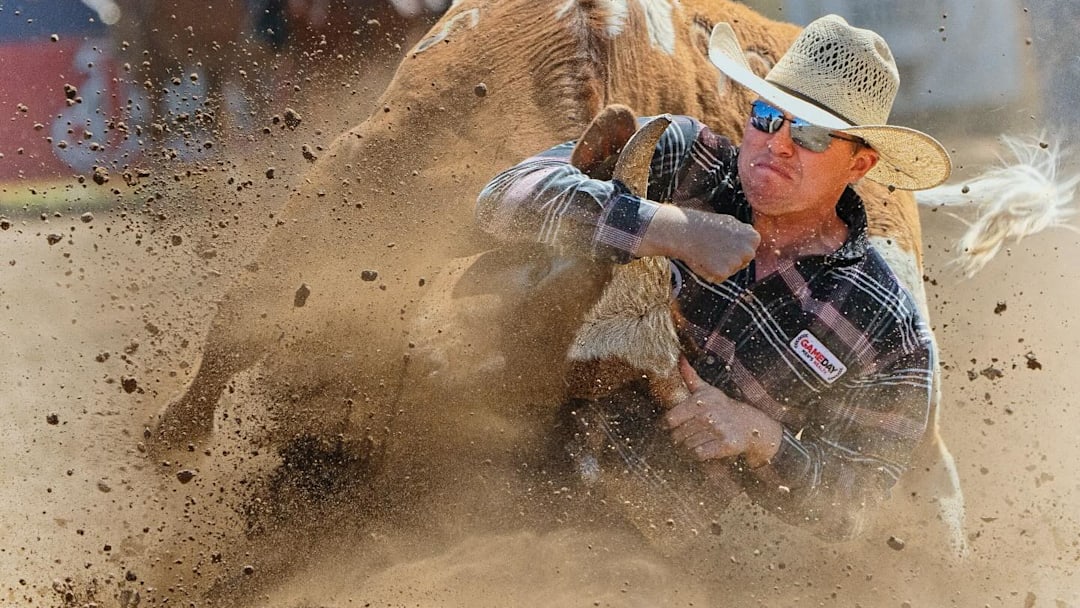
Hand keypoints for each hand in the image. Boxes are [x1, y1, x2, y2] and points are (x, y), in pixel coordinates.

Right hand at [638, 204, 758, 282]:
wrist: (685, 230)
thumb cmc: (705, 225)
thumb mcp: (732, 223)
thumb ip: (743, 235)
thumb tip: (751, 241)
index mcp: (753, 238)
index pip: (748, 251)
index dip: (733, 247)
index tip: (722, 241)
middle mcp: (749, 251)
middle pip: (741, 263)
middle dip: (728, 259)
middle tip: (713, 248)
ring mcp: (736, 263)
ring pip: (729, 271)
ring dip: (718, 265)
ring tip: (707, 251)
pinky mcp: (723, 273)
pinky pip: (718, 278)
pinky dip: (709, 273)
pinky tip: (703, 260)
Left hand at [664, 356, 781, 469]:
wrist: (751, 424)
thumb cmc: (723, 407)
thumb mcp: (707, 390)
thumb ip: (690, 376)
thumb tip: (680, 357)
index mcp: (700, 401)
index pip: (669, 419)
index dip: (666, 425)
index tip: (670, 427)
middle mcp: (708, 414)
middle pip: (677, 436)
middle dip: (679, 438)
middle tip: (687, 435)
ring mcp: (718, 430)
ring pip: (687, 446)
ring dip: (689, 447)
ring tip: (698, 440)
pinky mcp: (726, 445)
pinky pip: (700, 454)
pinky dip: (699, 454)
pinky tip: (705, 448)